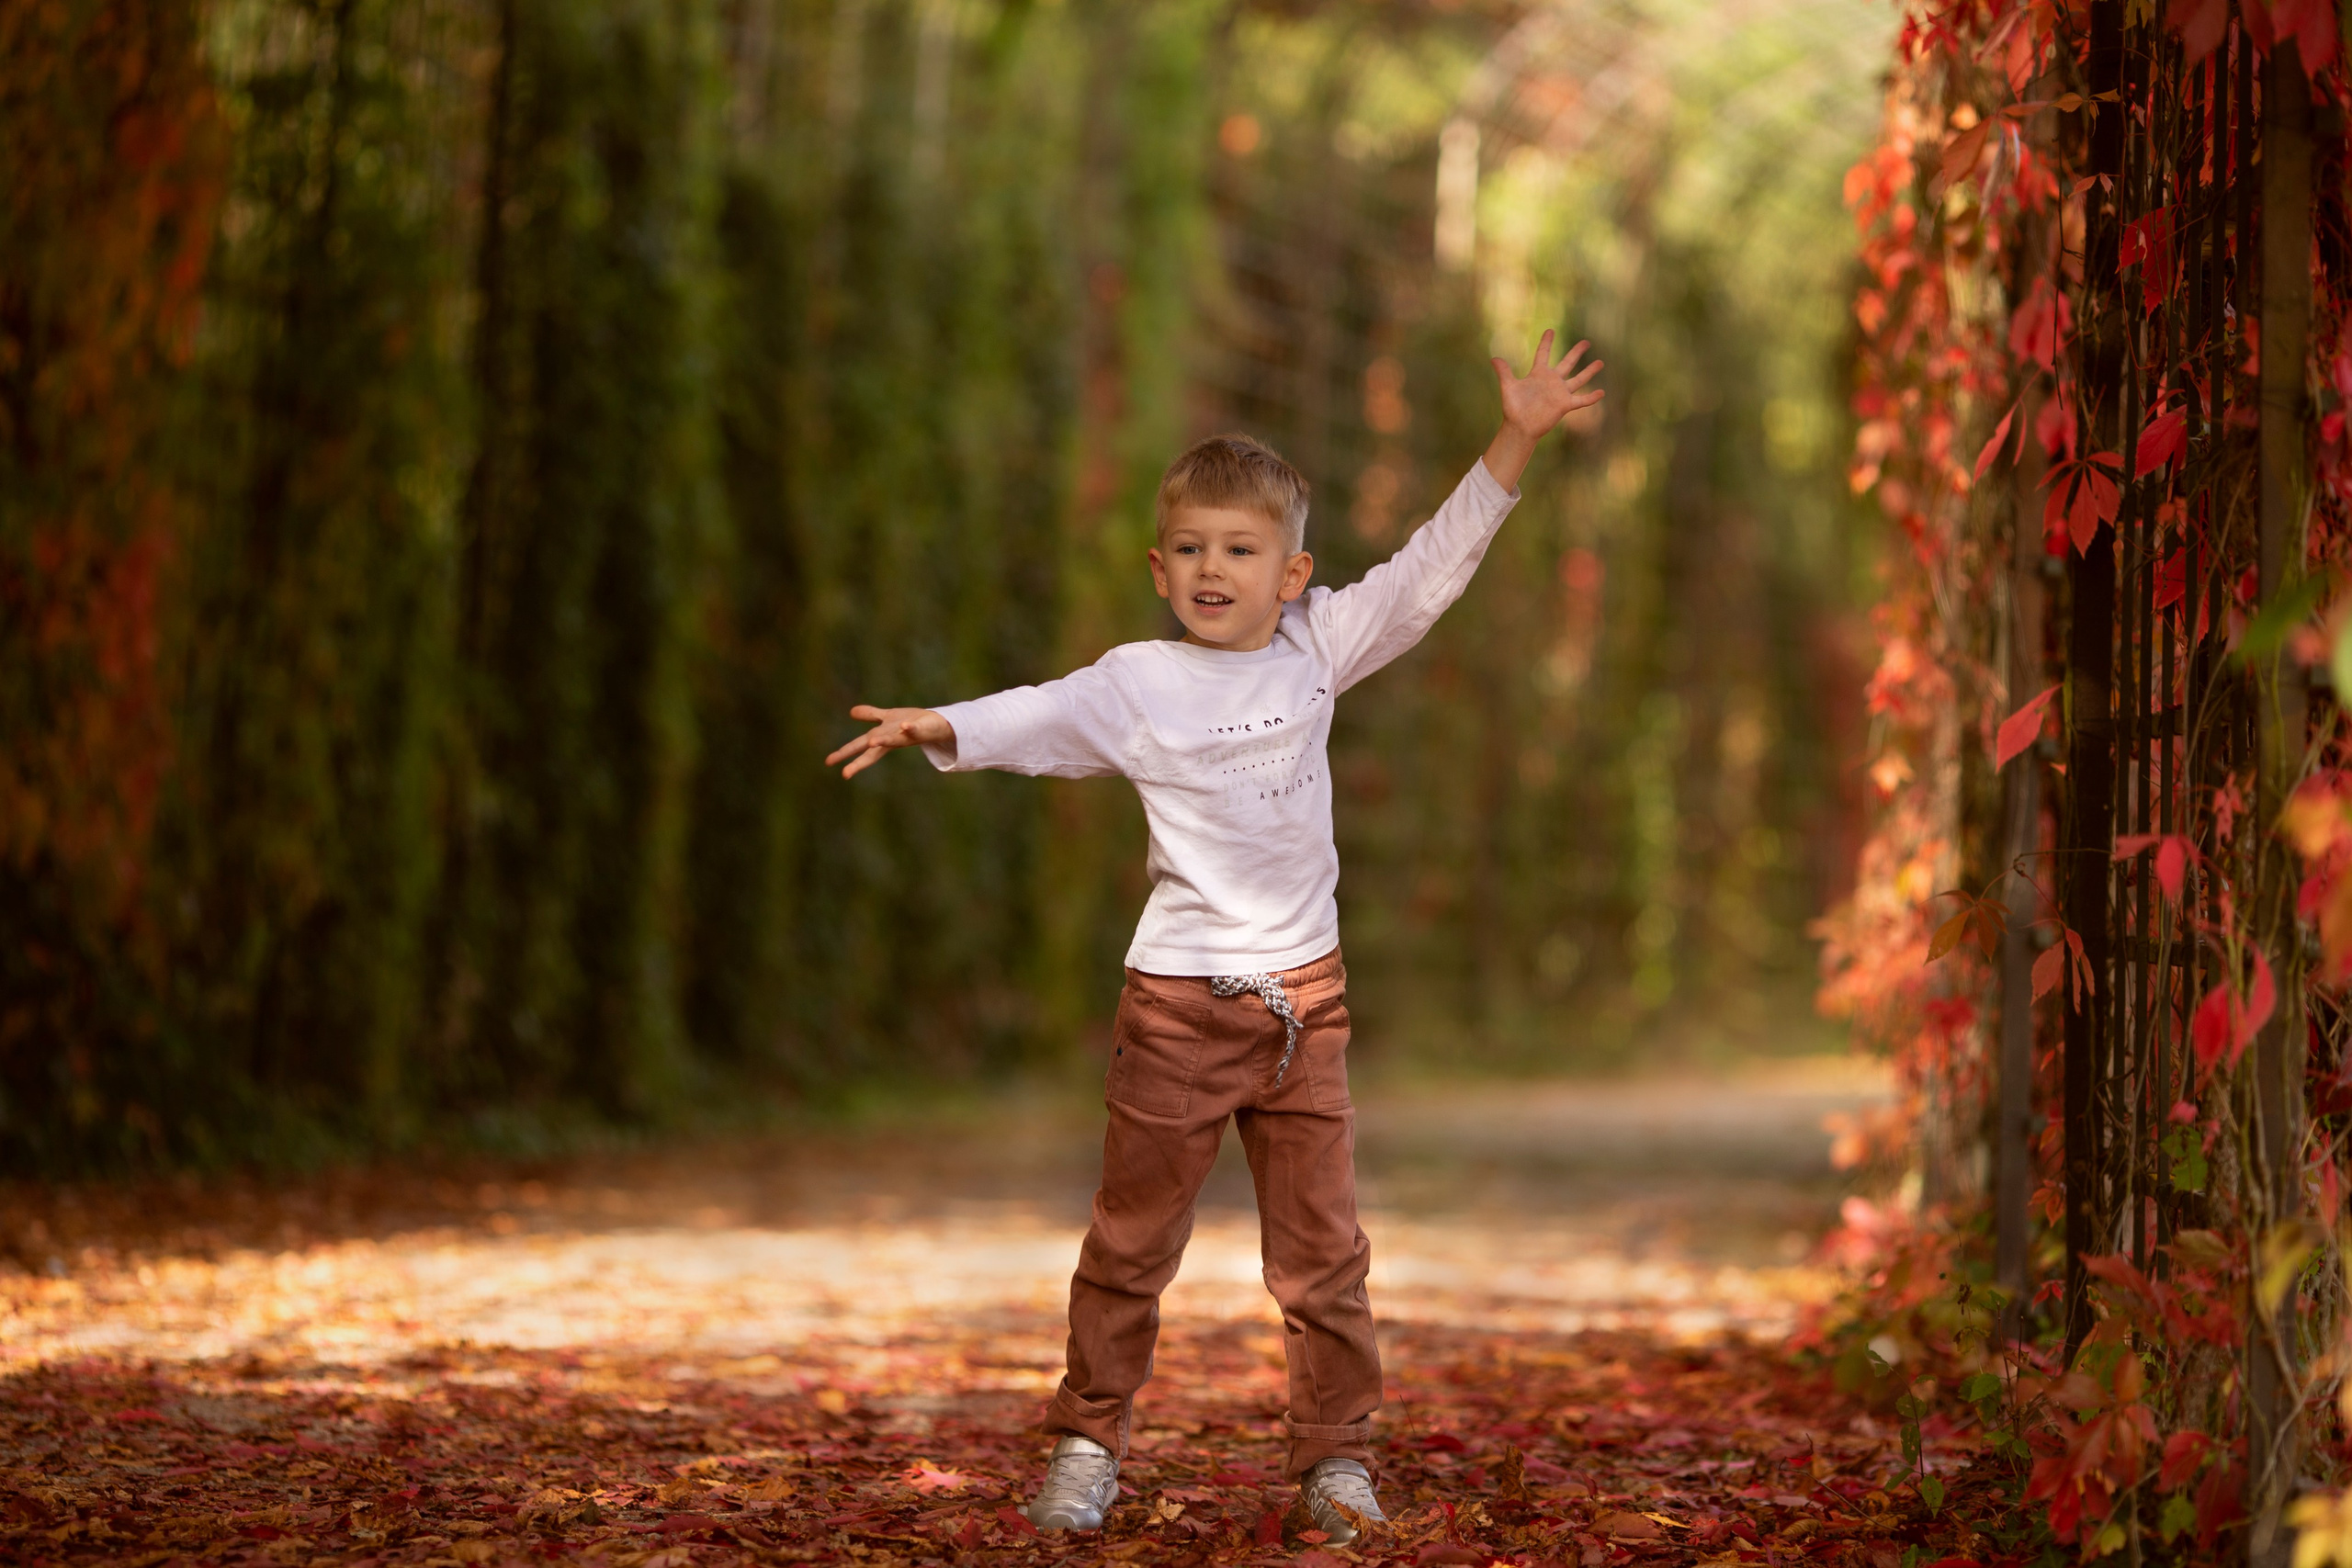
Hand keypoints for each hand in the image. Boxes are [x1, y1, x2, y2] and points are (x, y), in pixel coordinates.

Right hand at [826, 705, 953, 777]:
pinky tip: (904, 725)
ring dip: (883, 740)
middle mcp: (892, 739)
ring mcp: (906, 735)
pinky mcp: (921, 729)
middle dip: (859, 761)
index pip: (862, 749)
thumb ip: (870, 714)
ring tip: (872, 741)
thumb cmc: (912, 722)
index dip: (847, 755)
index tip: (829, 763)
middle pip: (873, 751)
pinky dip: (909, 728)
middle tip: (844, 773)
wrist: (938, 723)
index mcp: (883, 737)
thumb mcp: (887, 717)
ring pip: (893, 739)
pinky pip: (915, 728)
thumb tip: (851, 712)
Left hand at [1481, 330, 1604, 491]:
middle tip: (1586, 341)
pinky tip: (1602, 392)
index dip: (1546, 342)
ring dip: (1589, 371)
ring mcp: (1560, 393)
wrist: (1520, 427)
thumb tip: (1493, 358)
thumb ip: (1504, 372)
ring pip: (1578, 379)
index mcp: (1538, 374)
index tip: (1551, 330)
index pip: (1543, 354)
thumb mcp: (1509, 387)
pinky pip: (1581, 400)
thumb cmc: (1513, 408)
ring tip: (1600, 362)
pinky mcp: (1565, 405)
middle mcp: (1551, 381)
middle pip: (1567, 363)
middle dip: (1576, 352)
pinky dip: (1591, 397)